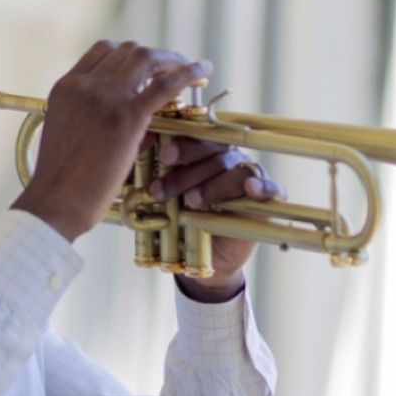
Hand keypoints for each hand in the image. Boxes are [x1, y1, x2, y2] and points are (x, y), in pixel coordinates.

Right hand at [11, 40, 211, 241]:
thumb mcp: (66, 134)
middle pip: (128, 51)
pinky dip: (188, 72)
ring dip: (172, 60)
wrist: (55, 201)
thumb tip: (132, 126)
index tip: (147, 67)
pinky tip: (203, 70)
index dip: (130, 55)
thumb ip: (91, 119)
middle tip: (174, 68)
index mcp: (66, 87)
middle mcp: (85, 85)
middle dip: (155, 56)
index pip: (103, 51)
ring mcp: (105, 97)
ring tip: (191, 69)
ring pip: (147, 59)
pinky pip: (165, 84)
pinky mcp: (127, 117)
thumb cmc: (59, 180)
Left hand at [148, 138, 286, 299]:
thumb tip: (122, 166)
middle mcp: (226, 158)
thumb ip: (145, 181)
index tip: (162, 155)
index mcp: (201, 152)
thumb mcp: (160, 202)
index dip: (180, 142)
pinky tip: (249, 189)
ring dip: (211, 183)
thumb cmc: (179, 223)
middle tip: (165, 181)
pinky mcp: (265, 200)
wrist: (204, 260)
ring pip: (233, 167)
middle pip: (212, 148)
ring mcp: (247, 176)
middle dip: (187, 163)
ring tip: (191, 202)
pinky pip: (272, 187)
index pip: (194, 135)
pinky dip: (262, 186)